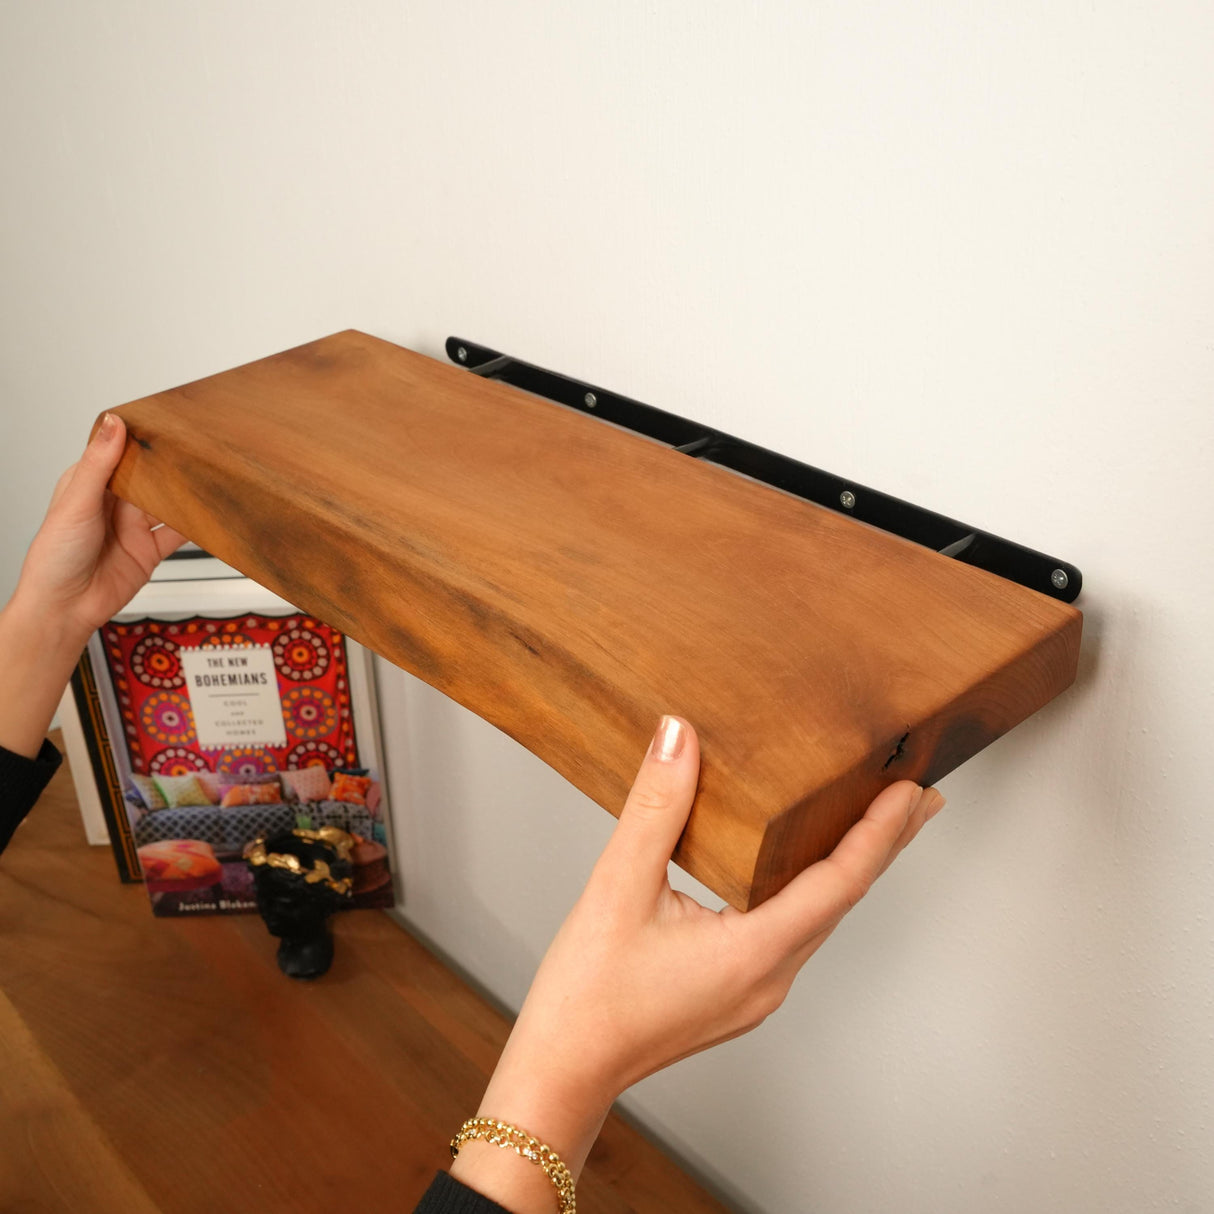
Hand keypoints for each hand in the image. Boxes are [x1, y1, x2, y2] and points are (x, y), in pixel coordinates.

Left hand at [13, 411, 183, 641]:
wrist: (65, 609)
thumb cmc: (54, 558)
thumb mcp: (76, 503)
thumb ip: (98, 464)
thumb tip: (113, 423)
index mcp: (88, 484)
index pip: (118, 453)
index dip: (139, 438)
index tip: (164, 422)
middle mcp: (113, 504)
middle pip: (148, 478)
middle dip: (167, 466)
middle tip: (194, 448)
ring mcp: (133, 527)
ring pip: (166, 503)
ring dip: (183, 495)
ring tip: (205, 478)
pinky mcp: (150, 550)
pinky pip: (177, 533)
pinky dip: (194, 526)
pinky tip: (207, 515)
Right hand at [450, 716, 943, 1207]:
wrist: (564, 1070)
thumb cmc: (587, 995)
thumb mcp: (617, 888)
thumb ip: (655, 807)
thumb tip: (679, 738)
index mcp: (753, 954)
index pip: (839, 883)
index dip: (879, 833)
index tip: (909, 791)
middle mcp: (769, 979)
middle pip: (843, 901)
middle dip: (883, 846)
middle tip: (917, 798)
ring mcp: (757, 992)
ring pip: (820, 920)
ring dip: (850, 869)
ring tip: (873, 826)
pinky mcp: (739, 994)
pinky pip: (792, 934)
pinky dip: (812, 893)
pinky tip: (799, 871)